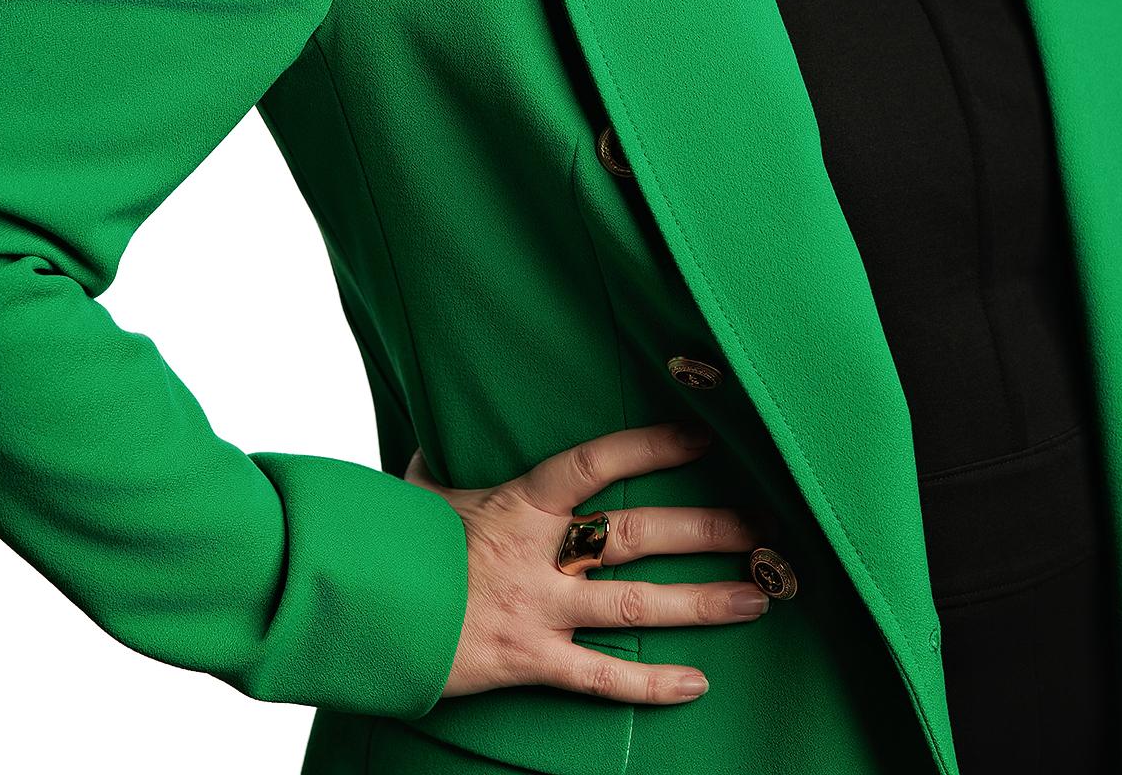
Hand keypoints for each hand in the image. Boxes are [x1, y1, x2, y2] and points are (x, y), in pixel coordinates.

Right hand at [404, 420, 771, 702]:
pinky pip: (599, 677)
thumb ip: (440, 469)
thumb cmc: (387, 546)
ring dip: (703, 600)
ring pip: (637, 603)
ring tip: (759, 596)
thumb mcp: (415, 494)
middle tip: (765, 526)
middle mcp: (539, 552)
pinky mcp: (528, 660)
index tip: (702, 436)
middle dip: (707, 528)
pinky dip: (650, 684)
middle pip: (638, 533)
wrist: (355, 609)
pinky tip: (697, 684)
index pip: (595, 462)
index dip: (651, 445)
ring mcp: (538, 608)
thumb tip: (435, 437)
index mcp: (517, 501)